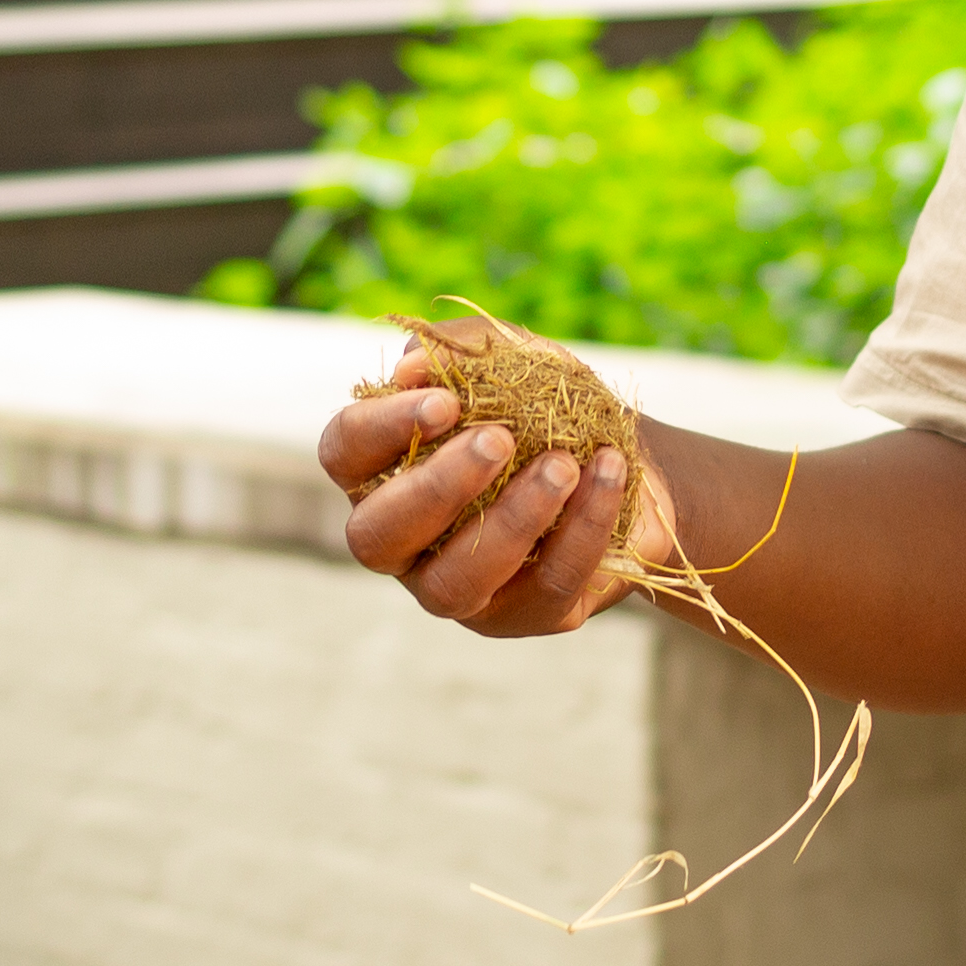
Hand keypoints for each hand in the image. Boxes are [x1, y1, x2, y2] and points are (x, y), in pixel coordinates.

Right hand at [314, 321, 685, 637]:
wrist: (621, 461)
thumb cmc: (545, 406)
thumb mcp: (512, 358)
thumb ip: (458, 349)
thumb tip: (410, 367)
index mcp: (384, 469)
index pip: (344, 451)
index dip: (382, 428)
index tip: (446, 402)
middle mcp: (404, 540)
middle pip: (376, 536)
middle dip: (436, 488)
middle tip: (498, 439)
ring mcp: (455, 588)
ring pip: (453, 583)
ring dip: (512, 519)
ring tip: (563, 465)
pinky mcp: (519, 616)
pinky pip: (543, 588)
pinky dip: (582, 527)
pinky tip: (608, 473)